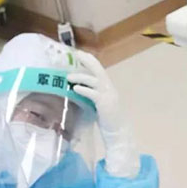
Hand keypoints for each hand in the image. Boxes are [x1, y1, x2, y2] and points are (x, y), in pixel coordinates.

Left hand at [67, 50, 139, 177]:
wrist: (118, 132)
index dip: (90, 61)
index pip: (98, 69)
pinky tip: (75, 88)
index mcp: (107, 87)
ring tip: (68, 76)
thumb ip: (91, 95)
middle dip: (87, 60)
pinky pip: (93, 93)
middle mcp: (109, 87)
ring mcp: (108, 94)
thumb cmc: (107, 120)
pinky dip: (83, 89)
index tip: (79, 55)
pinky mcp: (104, 103)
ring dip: (80, 76)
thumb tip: (77, 88)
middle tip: (76, 55)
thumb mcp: (98, 104)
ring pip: (94, 79)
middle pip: (98, 69)